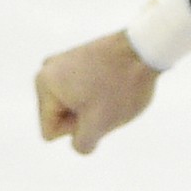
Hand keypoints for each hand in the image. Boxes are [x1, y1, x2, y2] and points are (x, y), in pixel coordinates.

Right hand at [35, 31, 160, 153]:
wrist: (146, 47)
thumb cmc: (123, 86)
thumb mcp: (100, 124)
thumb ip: (82, 143)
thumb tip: (80, 143)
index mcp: (44, 85)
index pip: (51, 132)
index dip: (77, 129)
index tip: (96, 109)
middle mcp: (46, 70)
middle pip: (61, 117)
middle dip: (85, 117)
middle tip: (107, 98)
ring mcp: (62, 61)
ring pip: (74, 105)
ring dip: (94, 106)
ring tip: (113, 88)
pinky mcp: (80, 57)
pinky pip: (83, 91)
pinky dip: (99, 92)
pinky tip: (115, 80)